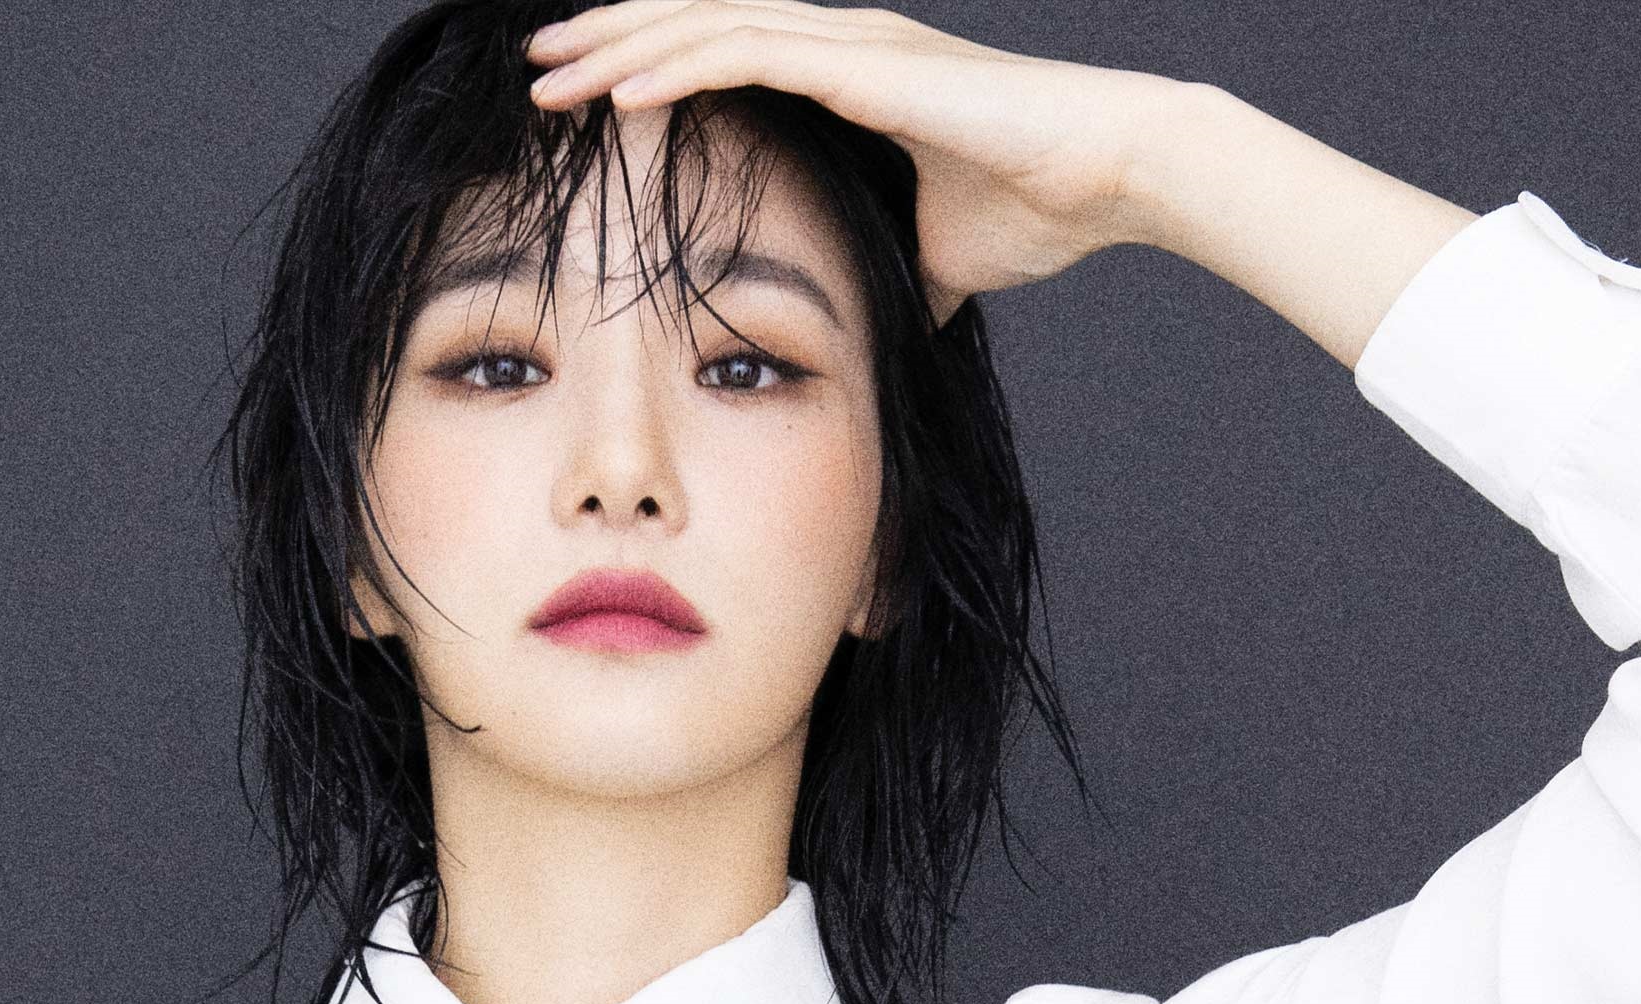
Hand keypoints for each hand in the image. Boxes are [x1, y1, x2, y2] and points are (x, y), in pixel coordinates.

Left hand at [523, 5, 1477, 369]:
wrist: (1106, 171)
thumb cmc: (1036, 207)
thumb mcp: (936, 260)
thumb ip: (894, 278)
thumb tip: (878, 335)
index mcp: (846, 78)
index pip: (722, 64)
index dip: (649, 73)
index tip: (581, 103)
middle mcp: (836, 44)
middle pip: (695, 32)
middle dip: (610, 45)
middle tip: (534, 67)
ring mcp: (848, 43)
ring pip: (704, 31)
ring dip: (621, 51)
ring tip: (549, 71)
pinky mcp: (863, 62)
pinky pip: (747, 56)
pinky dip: (679, 67)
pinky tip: (621, 88)